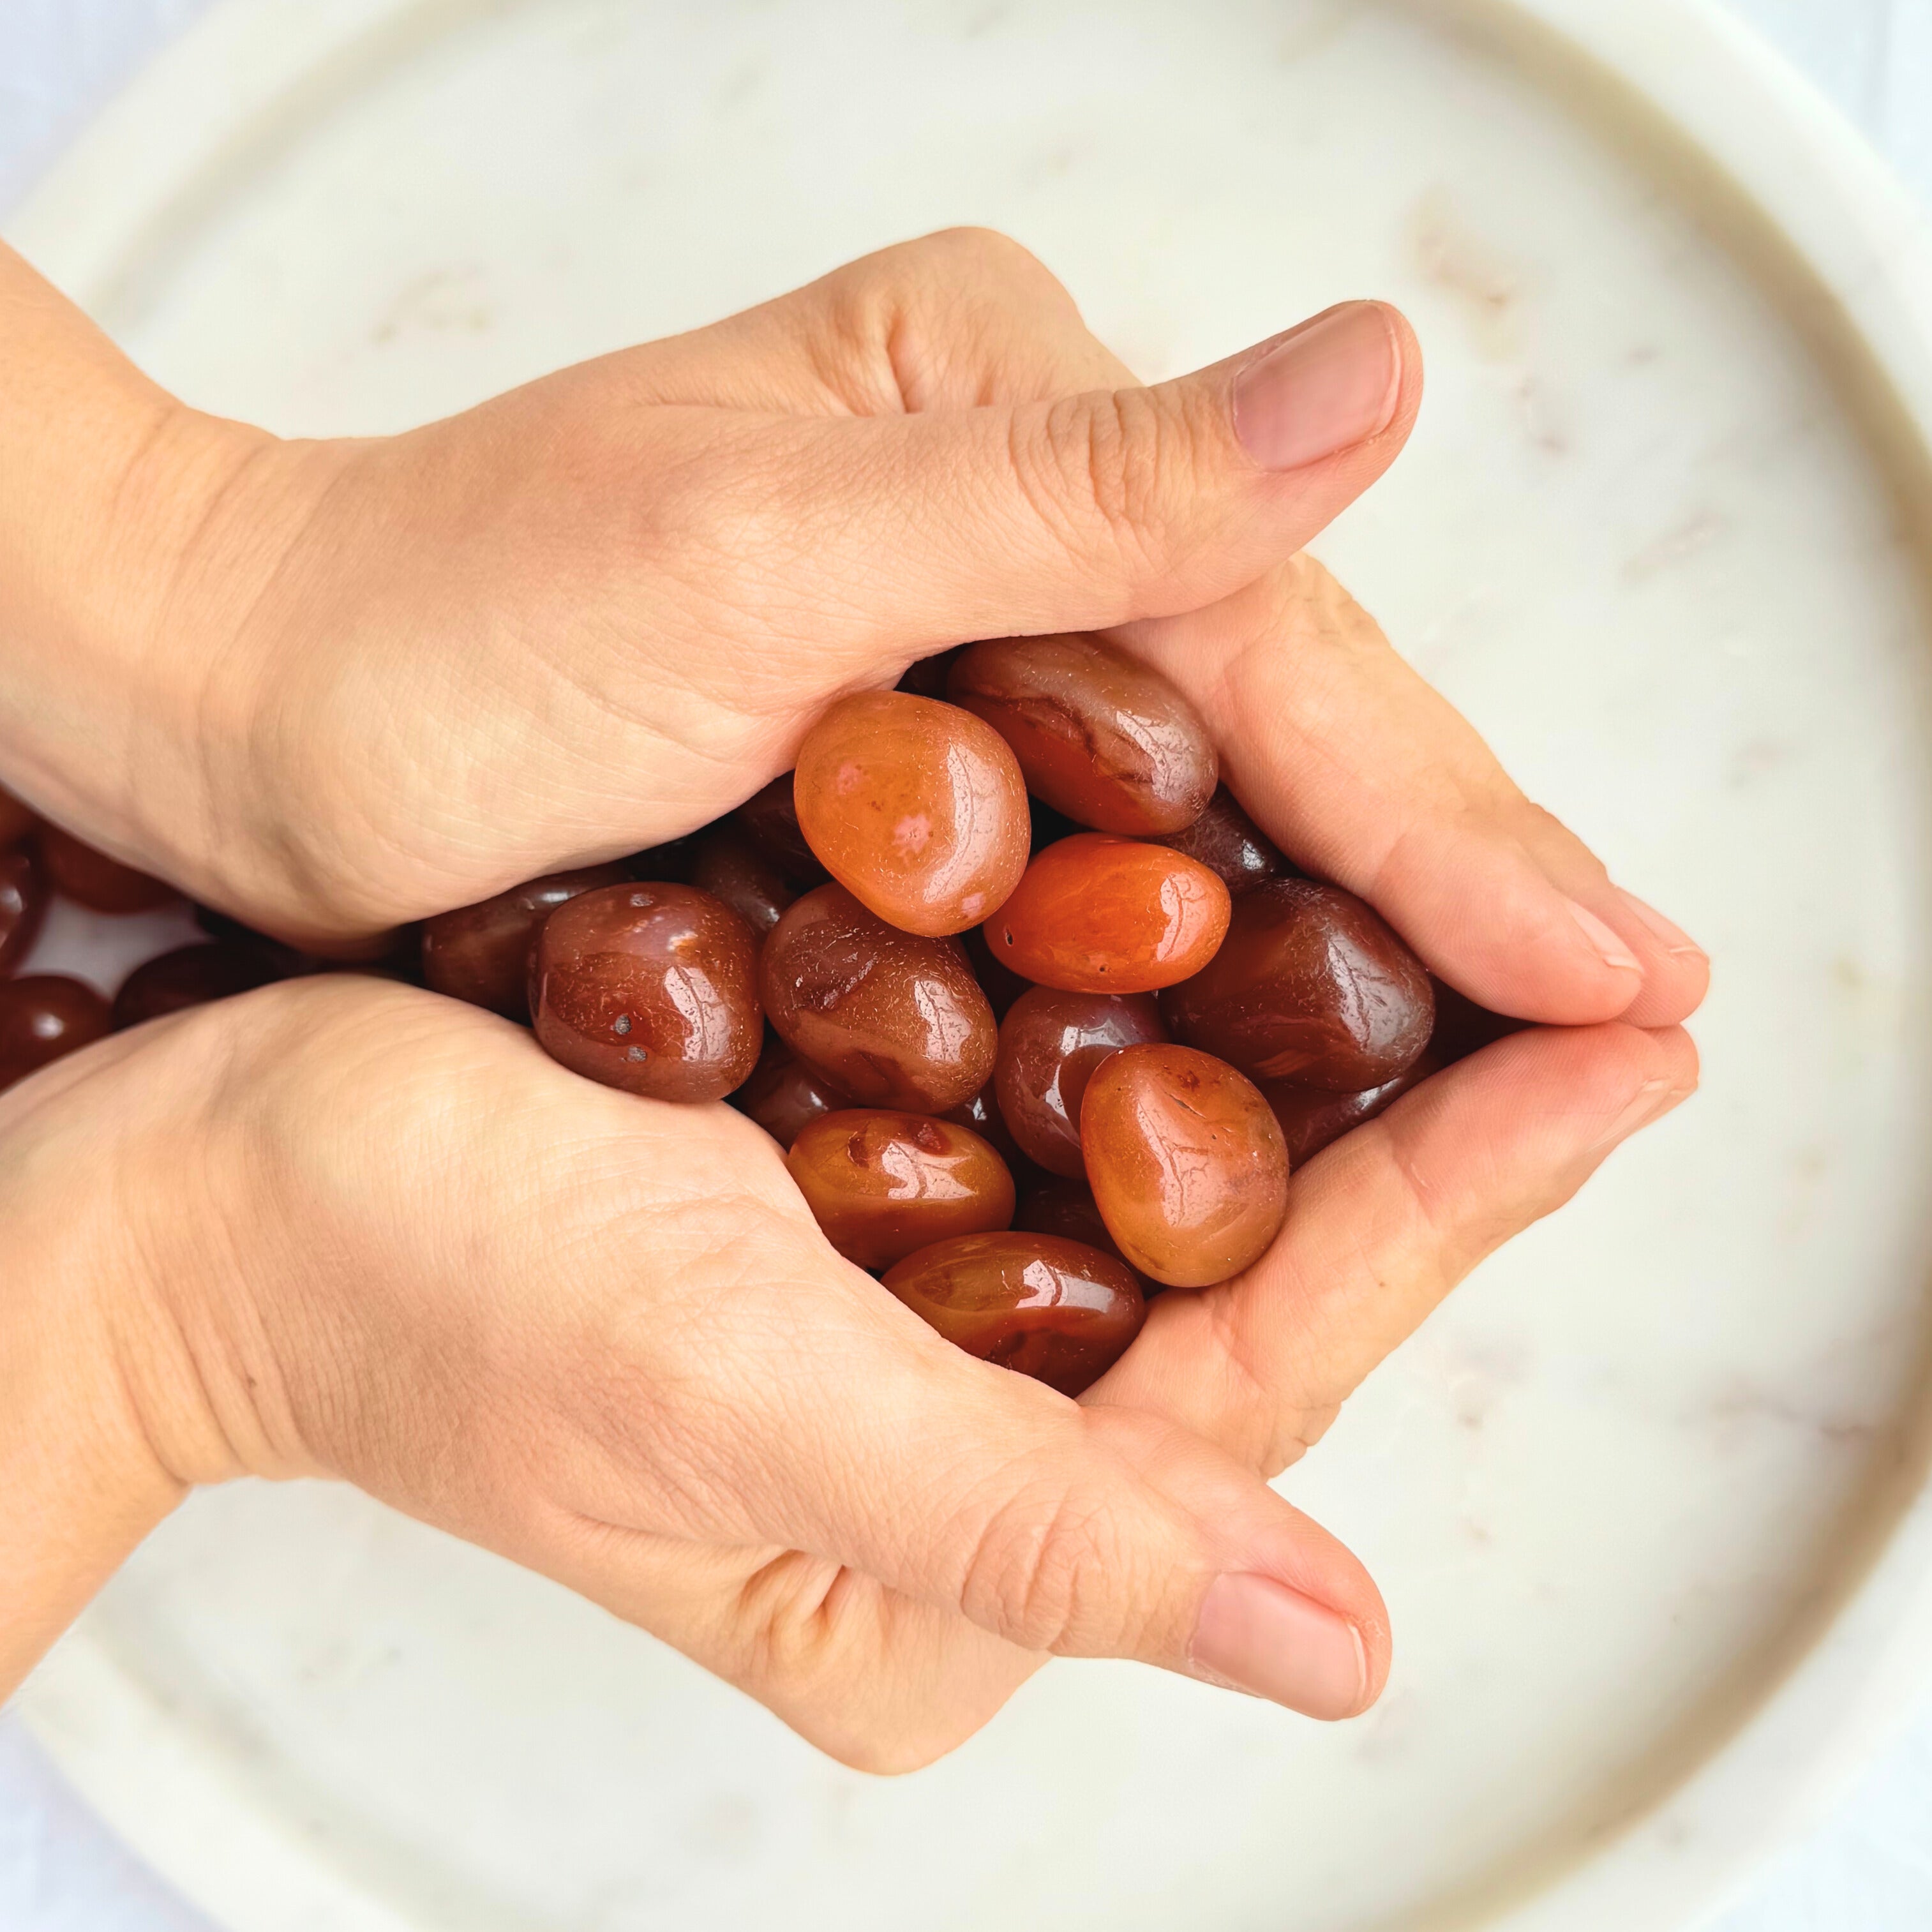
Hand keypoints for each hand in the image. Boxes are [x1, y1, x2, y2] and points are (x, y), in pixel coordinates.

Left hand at [0, 230, 1703, 1033]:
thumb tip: (1385, 372)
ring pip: (1212, 803)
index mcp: (1003, 409)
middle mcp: (1011, 507)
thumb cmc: (442, 631)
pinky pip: (1110, 861)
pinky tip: (1309, 1050)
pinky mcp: (916, 749)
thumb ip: (1083, 489)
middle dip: (1453, 881)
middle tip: (1635, 1020)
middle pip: (1278, 723)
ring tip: (1535, 1051)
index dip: (1454, 823)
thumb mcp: (758, 551)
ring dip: (1361, 936)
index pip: (1278, 643)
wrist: (250, 717)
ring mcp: (966, 633)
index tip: (1617, 971)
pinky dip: (1208, 961)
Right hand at [0, 976, 1693, 1765]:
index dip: (1457, 1205)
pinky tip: (1257, 926)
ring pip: (1162, 1197)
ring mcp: (899, 1350)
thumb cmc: (423, 1282)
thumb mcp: (736, 1400)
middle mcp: (945, 1482)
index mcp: (946, 1575)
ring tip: (1479, 946)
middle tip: (1596, 988)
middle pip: (1240, 1285)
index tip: (1626, 1060)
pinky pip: (1057, 1128)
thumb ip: (1033, 1529)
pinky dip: (1161, 1026)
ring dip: (1311, 1064)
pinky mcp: (849, 1237)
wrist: (215, 1175)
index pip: (1269, 1367)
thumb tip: (1334, 1654)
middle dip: (1420, 1131)